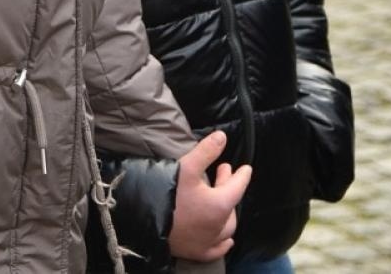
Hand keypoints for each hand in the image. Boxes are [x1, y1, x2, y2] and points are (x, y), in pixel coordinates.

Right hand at [168, 130, 251, 261]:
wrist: (144, 223)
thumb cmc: (168, 195)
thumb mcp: (186, 167)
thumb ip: (205, 151)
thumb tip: (222, 137)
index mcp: (220, 204)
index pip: (237, 187)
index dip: (241, 176)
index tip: (245, 169)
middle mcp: (219, 225)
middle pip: (231, 206)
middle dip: (229, 188)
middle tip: (224, 173)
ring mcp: (209, 241)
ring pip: (226, 228)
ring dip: (227, 213)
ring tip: (223, 203)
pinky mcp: (198, 252)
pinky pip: (217, 249)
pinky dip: (224, 243)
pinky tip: (227, 240)